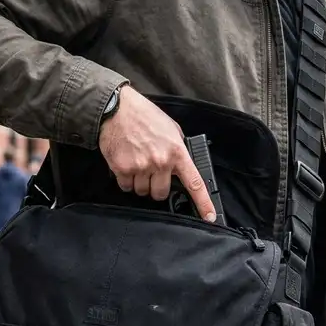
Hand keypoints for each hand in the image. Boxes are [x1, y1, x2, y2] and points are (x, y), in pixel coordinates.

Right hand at [98, 86, 215, 220]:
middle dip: (156, 187)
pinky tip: (126, 164)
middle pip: (161, 193)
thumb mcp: (170, 128)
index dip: (203, 203)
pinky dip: (125, 180)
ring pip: (142, 191)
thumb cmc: (143, 115)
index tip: (209, 217)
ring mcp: (141, 166)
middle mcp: (160, 162)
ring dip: (140, 183)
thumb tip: (182, 164)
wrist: (116, 109)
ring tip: (136, 163)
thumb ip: (178, 147)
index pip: (194, 183)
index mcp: (177, 152)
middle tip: (151, 172)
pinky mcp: (122, 168)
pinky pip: (126, 186)